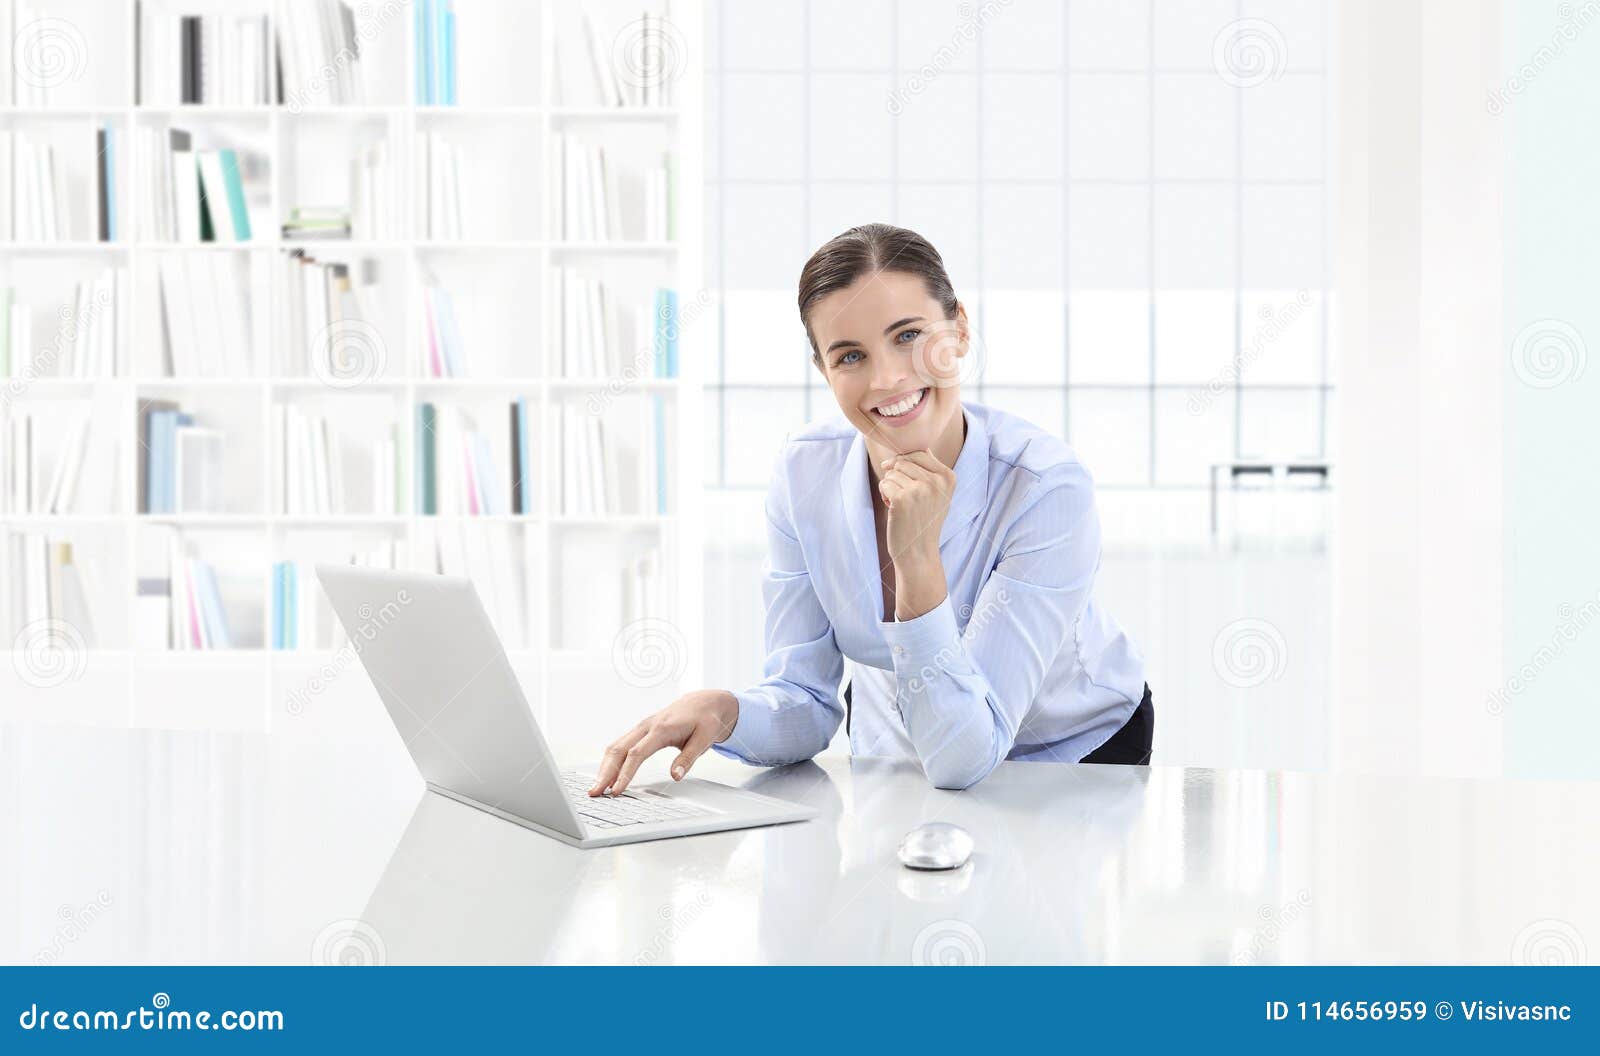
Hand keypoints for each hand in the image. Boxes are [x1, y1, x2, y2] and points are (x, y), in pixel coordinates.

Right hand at [587, 689, 739, 795]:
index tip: (616, 791)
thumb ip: (688, 758)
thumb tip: (675, 776)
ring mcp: (642, 727)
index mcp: (662, 728)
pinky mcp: (641, 731)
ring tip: (596, 788)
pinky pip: (621, 745)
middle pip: (619, 750)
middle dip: (605, 772)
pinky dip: (610, 761)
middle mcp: (647, 726)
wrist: (705, 702)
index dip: (625, 773)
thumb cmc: (705, 719)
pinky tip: (606, 775)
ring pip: (616, 747)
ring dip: (604, 767)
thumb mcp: (704, 739)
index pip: (637, 753)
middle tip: (595, 793)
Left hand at [877, 449, 955, 566]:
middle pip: (903, 461)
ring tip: (900, 504)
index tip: (898, 473)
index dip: (904, 460)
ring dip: (890, 485)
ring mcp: (920, 490)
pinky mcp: (903, 499)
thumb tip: (908, 442)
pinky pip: (885, 483)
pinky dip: (884, 494)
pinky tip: (893, 508)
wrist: (918, 552)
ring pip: (892, 471)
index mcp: (948, 477)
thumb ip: (928, 469)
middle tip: (902, 496)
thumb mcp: (937, 493)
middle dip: (896, 474)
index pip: (919, 452)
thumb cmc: (924, 521)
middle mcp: (937, 481)